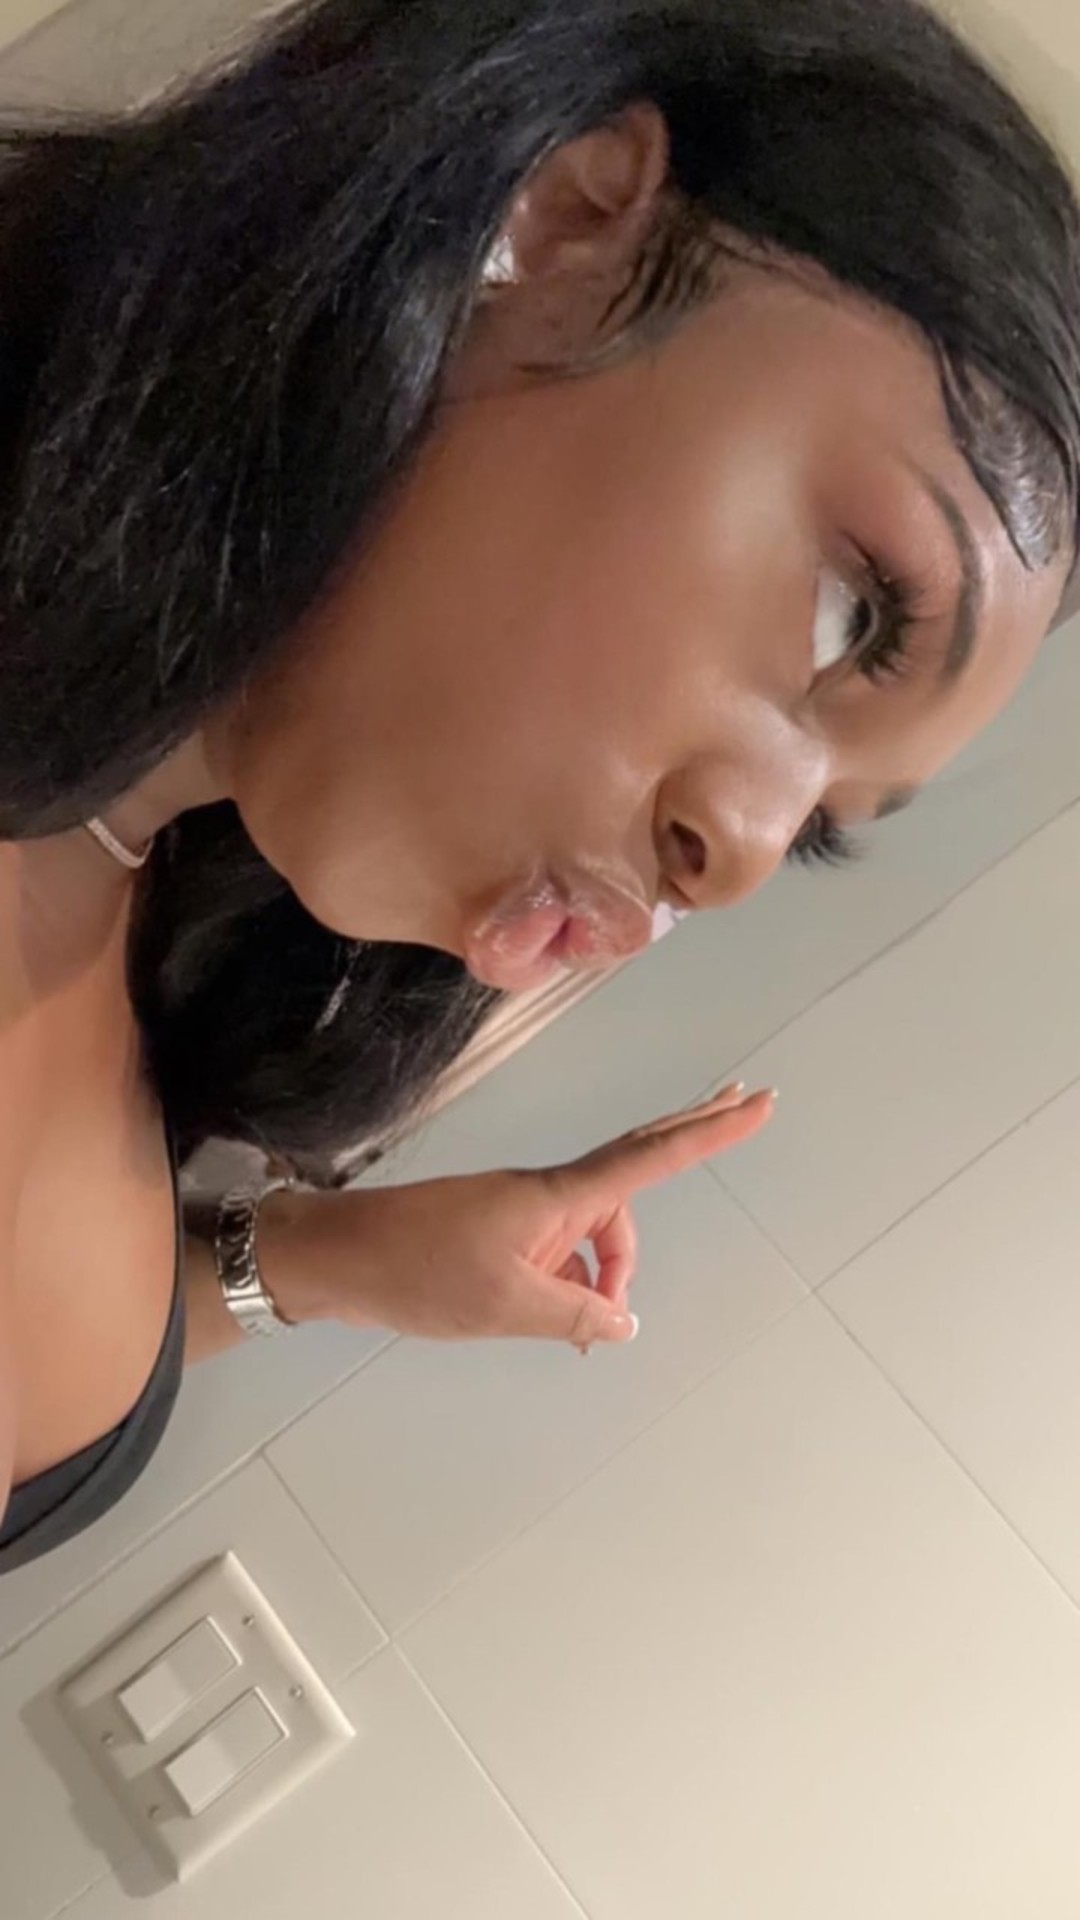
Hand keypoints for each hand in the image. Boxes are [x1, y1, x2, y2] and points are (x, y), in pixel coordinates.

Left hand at [259, 1084, 773, 1349]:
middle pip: (637, 1170)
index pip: (651, 1157)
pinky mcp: (501, 1234)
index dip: (710, 1132)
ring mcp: (524, 1212)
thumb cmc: (418, 1272)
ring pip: (596, 1232)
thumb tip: (621, 1322)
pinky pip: (563, 1252)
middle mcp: (548, 1194)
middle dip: (691, 1140)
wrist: (338, 1258)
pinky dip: (578, 1283)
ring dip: (610, 1274)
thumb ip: (575, 1316)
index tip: (756, 1100)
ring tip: (597, 1329)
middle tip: (745, 1107)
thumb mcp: (507, 1307)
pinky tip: (572, 1327)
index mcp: (556, 1196)